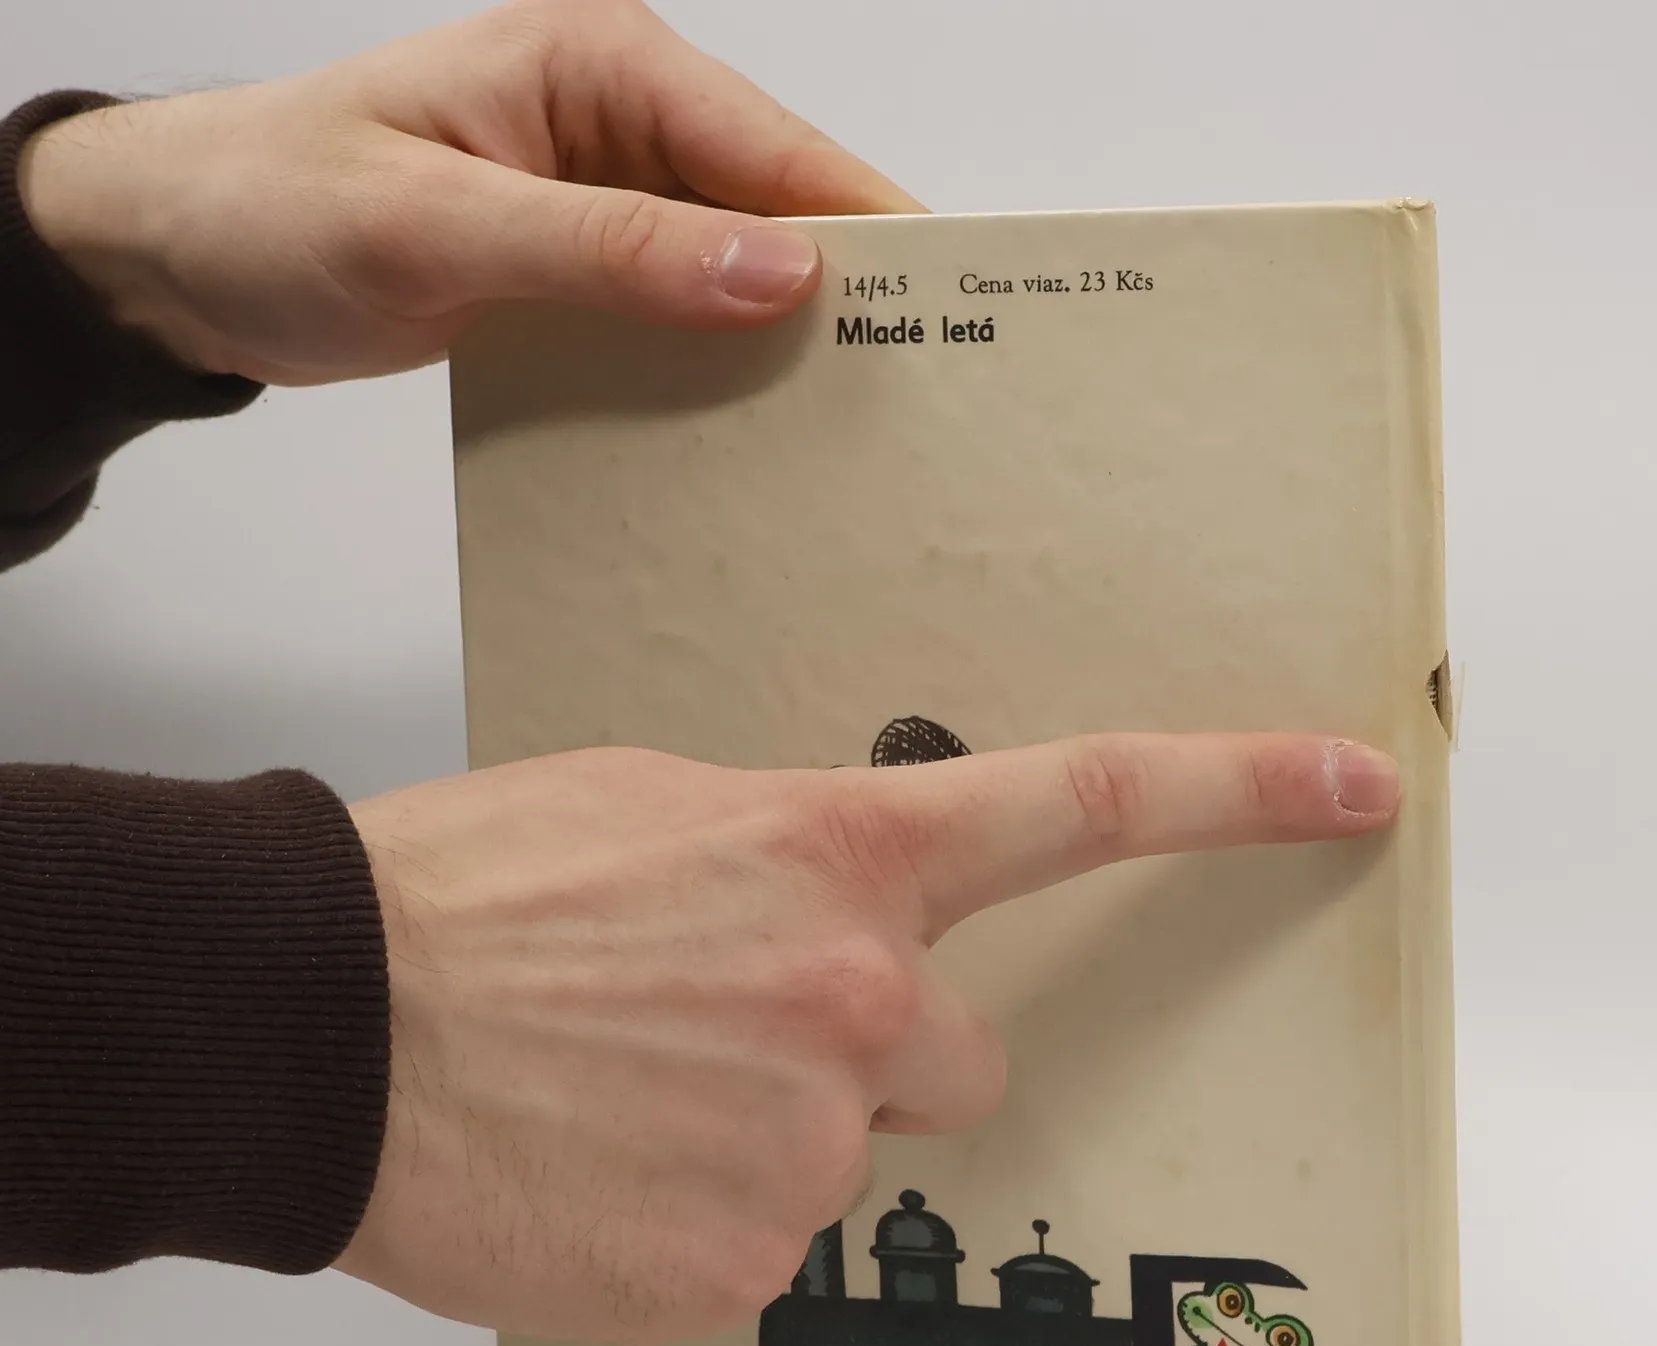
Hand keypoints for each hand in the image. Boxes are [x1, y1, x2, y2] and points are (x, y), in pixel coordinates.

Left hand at [16, 1, 918, 383]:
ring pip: (730, 273)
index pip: (767, 145)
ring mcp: (600, 201)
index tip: (944, 311)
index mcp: (596, 64)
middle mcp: (615, 122)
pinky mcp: (579, 271)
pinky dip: (708, 373)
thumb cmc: (275, 204)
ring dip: (776, 347)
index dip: (861, 227)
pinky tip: (739, 436)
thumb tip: (770, 273)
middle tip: (910, 394)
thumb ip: (608, 250)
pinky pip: (674, 321)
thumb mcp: (440, 226)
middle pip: (769, 209)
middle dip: (837, 296)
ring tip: (846, 432)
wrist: (177, 256)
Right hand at [340, 734, 1400, 1344]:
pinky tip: (602, 1178)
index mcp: (842, 860)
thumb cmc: (464, 894)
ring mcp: (811, 1144)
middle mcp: (861, 1000)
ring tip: (626, 1107)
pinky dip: (701, 1222)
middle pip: (962, 1062)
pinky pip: (765, 1246)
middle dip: (878, 1062)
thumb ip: (789, 867)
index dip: (1237, 791)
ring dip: (769, 1144)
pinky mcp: (746, 1263)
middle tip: (729, 1045)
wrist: (320, 1022)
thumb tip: (841, 922)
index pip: (1081, 806)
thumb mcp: (652, 813)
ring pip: (847, 1161)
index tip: (1353, 783)